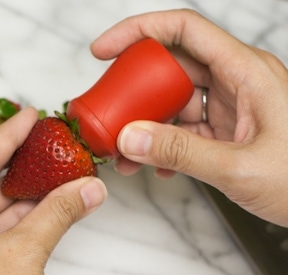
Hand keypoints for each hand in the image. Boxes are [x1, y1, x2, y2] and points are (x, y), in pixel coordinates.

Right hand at [91, 9, 287, 226]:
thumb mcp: (240, 167)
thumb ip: (181, 153)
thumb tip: (131, 138)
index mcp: (247, 72)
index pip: (185, 30)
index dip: (140, 32)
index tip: (104, 51)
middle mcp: (238, 82)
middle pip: (172, 67)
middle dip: (134, 90)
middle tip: (108, 113)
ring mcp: (233, 107)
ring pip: (175, 101)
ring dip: (145, 125)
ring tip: (125, 153)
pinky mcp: (229, 130)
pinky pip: (185, 128)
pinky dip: (164, 144)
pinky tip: (155, 166)